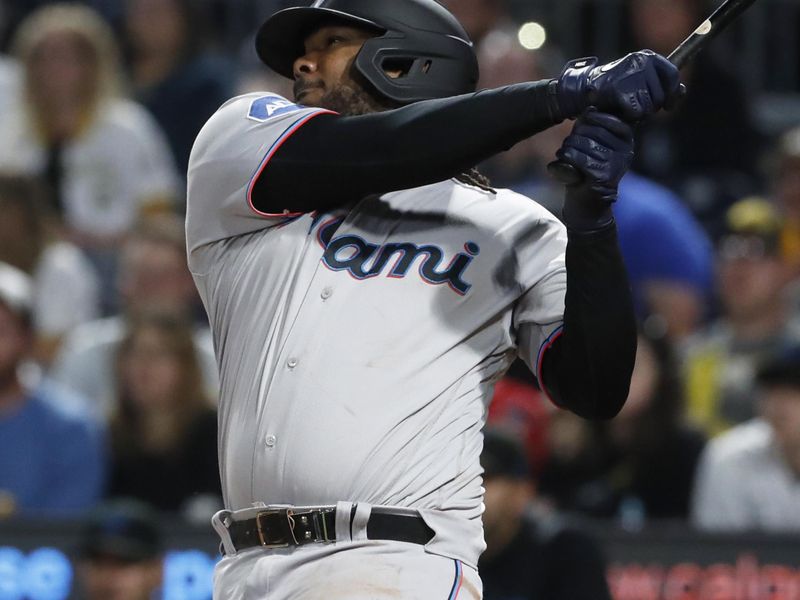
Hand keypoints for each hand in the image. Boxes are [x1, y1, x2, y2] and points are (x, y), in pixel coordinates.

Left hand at [554, 109, 633, 229]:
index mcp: (625, 138)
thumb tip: (590, 106)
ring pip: (581, 143)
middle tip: (570, 149)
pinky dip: (564, 161)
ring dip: (566, 150)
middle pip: (590, 129)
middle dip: (573, 137)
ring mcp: (615, 163)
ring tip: (567, 159)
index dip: (587, 120)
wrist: (587, 206)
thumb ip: (591, 126)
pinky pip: (577, 158)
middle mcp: (625, 149)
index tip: (579, 132)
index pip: (605, 116)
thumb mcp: (592, 144)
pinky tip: (564, 168)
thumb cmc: (586, 170)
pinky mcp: (603, 176)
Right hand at [555, 50, 684, 121]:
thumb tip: (681, 91)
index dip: (673, 93)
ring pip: (650, 105)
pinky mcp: (622, 89)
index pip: (672, 75)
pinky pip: (637, 112)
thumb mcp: (641, 82)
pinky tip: (619, 109)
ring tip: (626, 105)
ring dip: (640, 112)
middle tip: (636, 104)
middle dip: (652, 106)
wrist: (585, 91)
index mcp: (648, 57)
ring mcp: (632, 75)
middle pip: (662, 94)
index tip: (669, 106)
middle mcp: (641, 62)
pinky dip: (629, 116)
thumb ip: (661, 86)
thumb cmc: (614, 88)